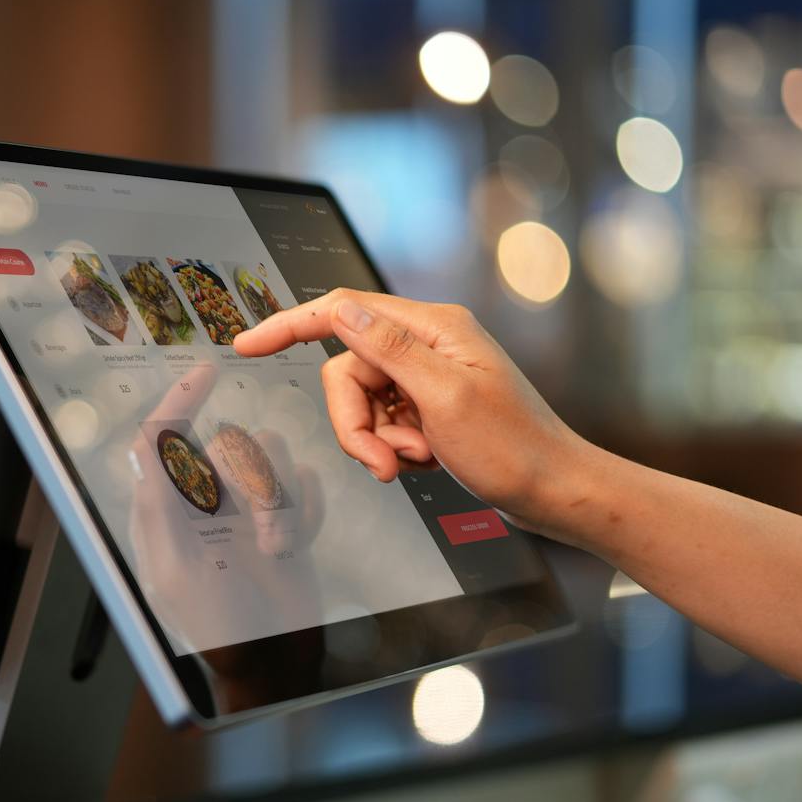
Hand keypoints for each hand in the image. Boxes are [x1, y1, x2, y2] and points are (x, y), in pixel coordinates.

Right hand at [233, 292, 592, 533]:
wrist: (555, 491)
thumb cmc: (515, 449)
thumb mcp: (446, 398)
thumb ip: (388, 349)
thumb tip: (339, 310)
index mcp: (433, 328)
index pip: (341, 310)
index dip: (289, 325)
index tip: (246, 345)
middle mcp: (428, 343)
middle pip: (347, 371)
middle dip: (354, 422)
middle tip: (386, 461)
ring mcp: (428, 375)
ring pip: (362, 402)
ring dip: (378, 440)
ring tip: (415, 461)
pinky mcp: (430, 405)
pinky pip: (383, 422)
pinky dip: (395, 447)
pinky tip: (428, 460)